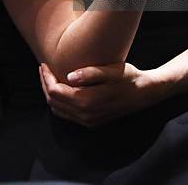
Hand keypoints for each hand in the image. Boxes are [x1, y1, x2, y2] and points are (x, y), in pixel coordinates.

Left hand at [39, 62, 158, 128]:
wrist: (144, 94)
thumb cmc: (128, 77)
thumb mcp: (112, 71)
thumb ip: (90, 73)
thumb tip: (69, 75)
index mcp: (88, 101)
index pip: (55, 92)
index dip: (46, 78)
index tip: (44, 64)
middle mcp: (86, 115)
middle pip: (54, 102)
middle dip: (44, 84)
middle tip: (43, 68)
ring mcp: (88, 121)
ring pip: (58, 110)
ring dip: (50, 94)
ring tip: (49, 76)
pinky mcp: (91, 122)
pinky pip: (67, 115)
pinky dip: (59, 102)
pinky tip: (61, 88)